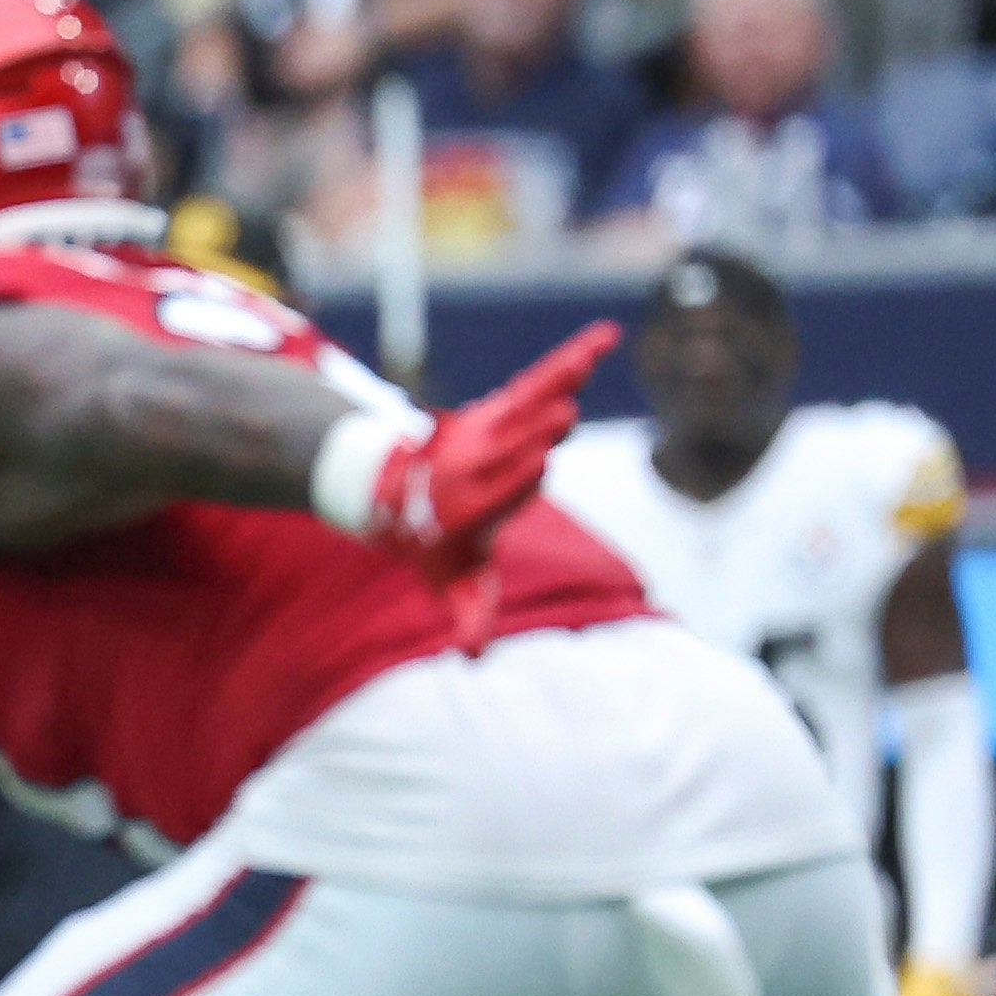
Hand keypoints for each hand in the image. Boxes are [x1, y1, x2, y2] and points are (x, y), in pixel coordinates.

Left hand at [317, 321, 620, 646]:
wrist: (388, 488)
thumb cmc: (432, 540)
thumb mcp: (449, 575)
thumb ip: (467, 609)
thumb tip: (472, 658)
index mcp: (468, 503)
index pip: (497, 488)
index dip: (516, 476)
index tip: (541, 462)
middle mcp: (477, 460)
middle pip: (512, 443)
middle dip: (535, 431)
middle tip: (564, 414)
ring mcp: (489, 429)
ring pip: (527, 403)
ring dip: (558, 380)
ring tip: (590, 357)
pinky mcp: (503, 406)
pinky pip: (540, 379)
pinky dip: (571, 358)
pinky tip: (606, 337)